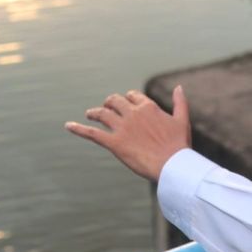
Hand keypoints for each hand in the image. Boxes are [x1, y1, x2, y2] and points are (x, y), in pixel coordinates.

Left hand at [66, 87, 191, 180]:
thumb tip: (179, 87)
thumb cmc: (179, 145)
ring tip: (89, 114)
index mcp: (148, 107)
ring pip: (102, 114)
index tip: (125, 102)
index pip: (132, 96)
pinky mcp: (114, 143)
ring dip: (94, 112)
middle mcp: (132, 113)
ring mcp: (122, 128)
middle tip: (105, 107)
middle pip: (114, 101)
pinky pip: (92, 133)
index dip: (127, 98)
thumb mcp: (182, 120)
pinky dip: (79, 129)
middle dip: (109, 102)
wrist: (172, 164)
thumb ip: (180, 102)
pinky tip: (69, 126)